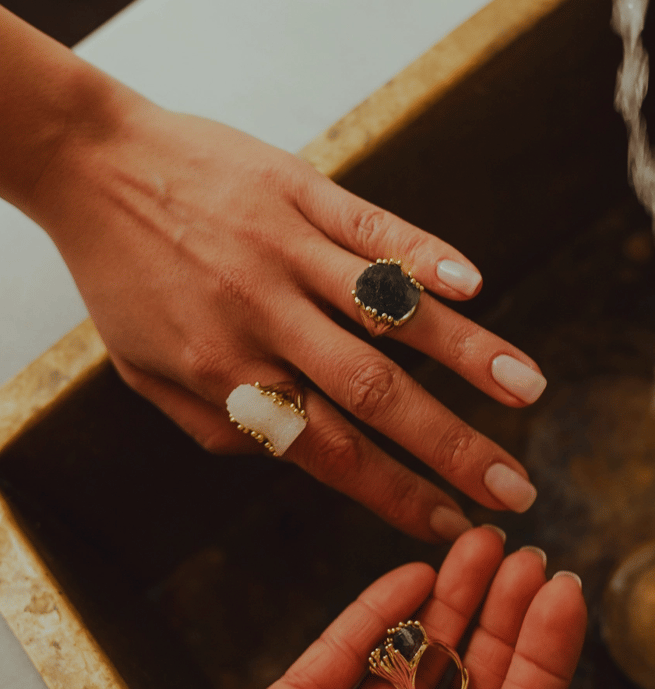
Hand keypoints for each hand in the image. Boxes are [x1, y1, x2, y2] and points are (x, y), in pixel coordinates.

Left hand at [32, 82, 546, 539]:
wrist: (94, 165)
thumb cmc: (123, 274)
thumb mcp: (145, 370)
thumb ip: (217, 422)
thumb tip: (286, 452)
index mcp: (226, 371)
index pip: (327, 450)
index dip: (394, 493)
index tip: (451, 524)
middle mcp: (263, 317)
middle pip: (374, 393)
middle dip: (452, 448)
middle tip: (514, 488)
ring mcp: (287, 250)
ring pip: (388, 310)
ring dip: (464, 354)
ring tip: (527, 390)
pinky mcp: (300, 193)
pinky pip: (371, 228)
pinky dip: (425, 256)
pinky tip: (473, 285)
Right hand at [121, 529, 634, 688]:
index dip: (544, 655)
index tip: (565, 587)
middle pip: (464, 687)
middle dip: (498, 615)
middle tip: (526, 551)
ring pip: (407, 663)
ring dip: (444, 602)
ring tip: (478, 541)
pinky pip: (340, 659)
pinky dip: (375, 615)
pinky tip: (410, 573)